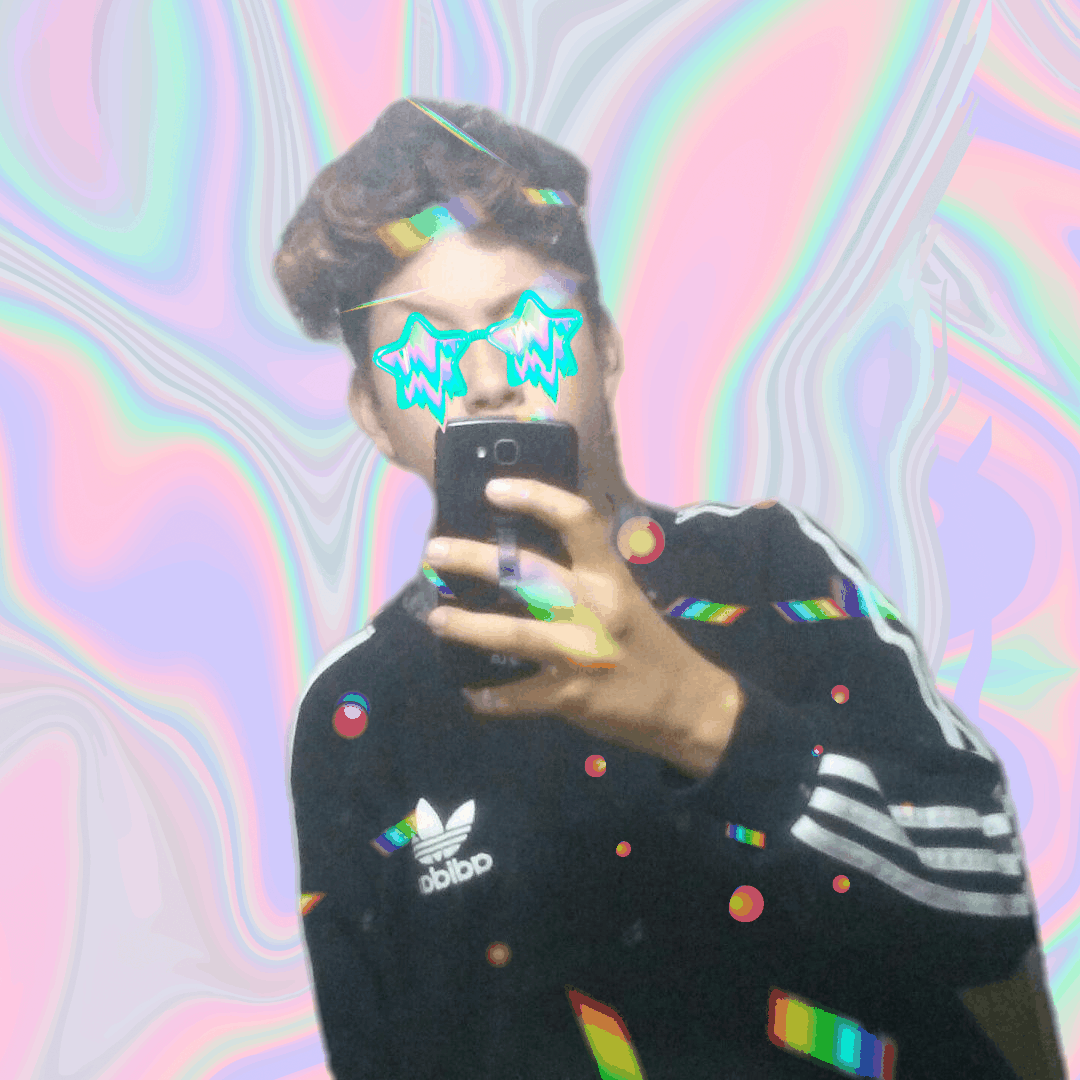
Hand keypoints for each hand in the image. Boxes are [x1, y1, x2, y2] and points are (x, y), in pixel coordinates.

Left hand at [424, 478, 744, 778]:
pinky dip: (491, 697)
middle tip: (434, 551)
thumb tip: (519, 565)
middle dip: (474, 558)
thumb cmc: (650, 645)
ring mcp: (583, 653)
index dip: (534, 497)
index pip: (576, 520)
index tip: (492, 489)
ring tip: (436, 619)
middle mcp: (595, 607)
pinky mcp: (574, 697)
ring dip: (466, 626)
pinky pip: (519, 696)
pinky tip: (472, 696)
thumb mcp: (625, 599)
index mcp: (610, 577)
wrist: (689, 705)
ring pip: (512, 634)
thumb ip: (582, 580)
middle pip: (527, 572)